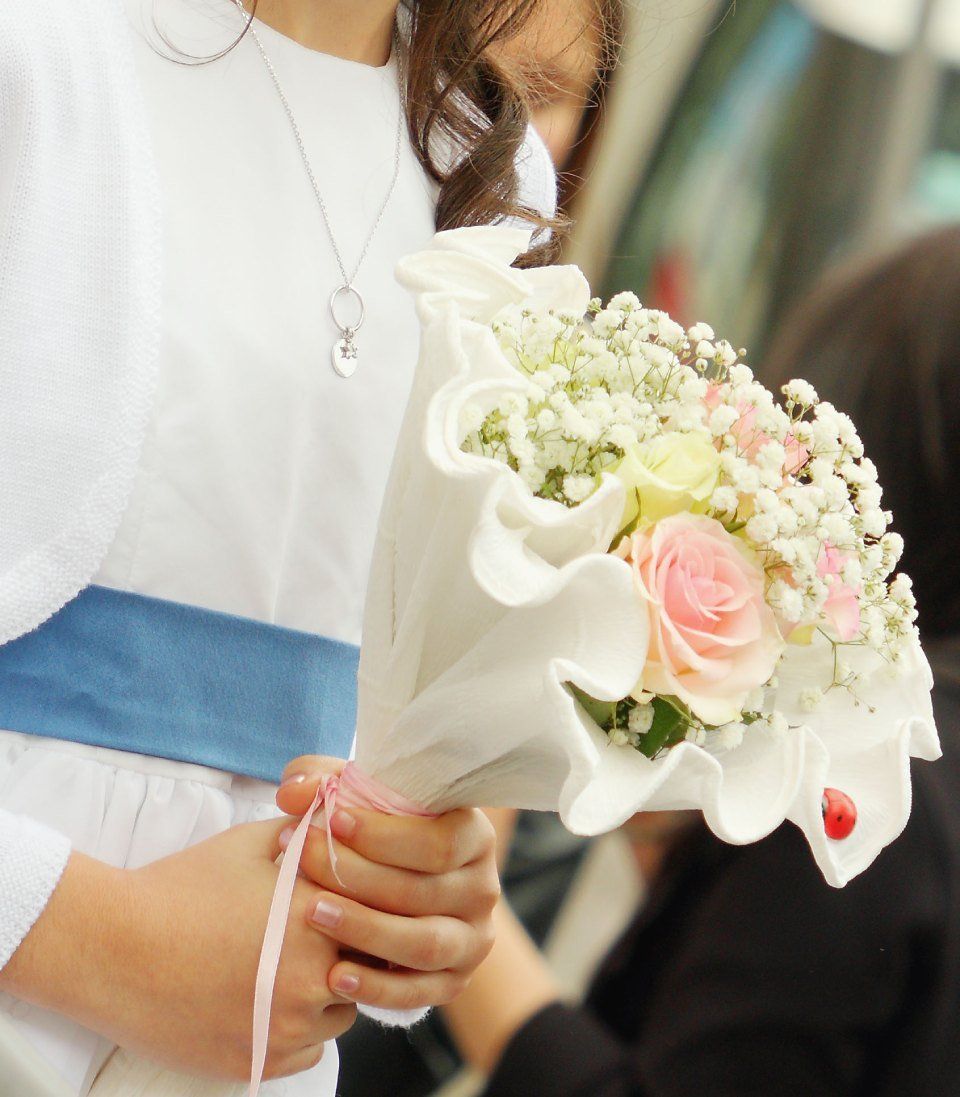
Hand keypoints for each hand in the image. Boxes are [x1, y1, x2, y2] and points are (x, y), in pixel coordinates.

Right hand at [1, 820, 355, 1080]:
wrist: (113, 946)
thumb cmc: (180, 887)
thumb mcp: (249, 842)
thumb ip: (305, 834)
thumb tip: (335, 824)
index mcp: (320, 917)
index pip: (381, 915)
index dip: (370, 907)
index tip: (350, 902)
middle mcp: (313, 976)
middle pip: (369, 968)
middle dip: (353, 950)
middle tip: (322, 936)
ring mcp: (286, 1026)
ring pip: (344, 1013)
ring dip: (330, 992)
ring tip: (289, 966)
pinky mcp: (258, 1062)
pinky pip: (311, 1050)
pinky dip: (301, 1030)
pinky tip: (271, 1001)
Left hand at [277, 756, 499, 1011]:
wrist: (402, 889)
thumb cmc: (378, 833)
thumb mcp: (359, 799)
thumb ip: (325, 782)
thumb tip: (294, 792)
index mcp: (472, 835)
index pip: (437, 841)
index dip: (383, 834)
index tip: (330, 820)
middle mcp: (481, 888)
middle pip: (421, 890)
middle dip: (355, 875)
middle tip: (301, 859)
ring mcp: (472, 939)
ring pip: (423, 942)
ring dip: (364, 929)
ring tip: (311, 912)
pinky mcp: (454, 981)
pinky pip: (417, 992)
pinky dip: (376, 987)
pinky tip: (334, 975)